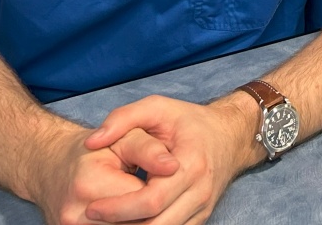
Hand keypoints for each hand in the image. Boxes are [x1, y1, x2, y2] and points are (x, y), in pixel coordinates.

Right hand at [28, 123, 178, 224]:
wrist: (53, 166)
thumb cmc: (96, 149)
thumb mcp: (125, 138)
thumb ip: (149, 149)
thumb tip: (173, 166)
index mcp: (89, 184)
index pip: (143, 200)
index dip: (162, 190)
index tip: (170, 180)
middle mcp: (75, 214)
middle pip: (136, 224)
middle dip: (153, 210)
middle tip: (164, 195)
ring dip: (143, 220)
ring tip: (150, 203)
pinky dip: (130, 224)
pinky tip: (136, 214)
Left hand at [80, 94, 257, 224]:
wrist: (229, 137)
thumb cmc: (189, 122)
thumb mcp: (157, 108)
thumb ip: (123, 118)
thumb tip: (92, 142)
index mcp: (191, 165)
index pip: (151, 200)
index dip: (118, 209)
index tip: (92, 207)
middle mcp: (200, 193)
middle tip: (93, 217)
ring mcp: (202, 209)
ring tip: (107, 222)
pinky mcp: (200, 219)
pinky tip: (128, 222)